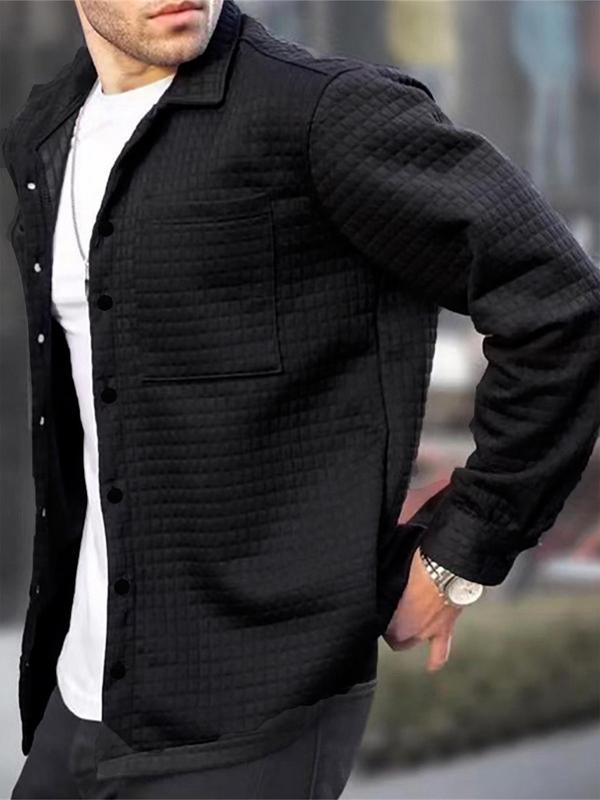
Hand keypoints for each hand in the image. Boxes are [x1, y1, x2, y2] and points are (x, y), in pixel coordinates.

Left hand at [383, 546, 462, 671]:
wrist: (453, 564)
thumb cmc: (420, 561)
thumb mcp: (394, 567)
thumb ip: (385, 578)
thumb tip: (372, 569)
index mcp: (394, 614)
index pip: (381, 625)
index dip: (378, 616)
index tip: (377, 606)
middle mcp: (409, 628)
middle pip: (393, 634)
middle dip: (389, 626)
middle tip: (389, 612)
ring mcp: (427, 631)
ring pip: (410, 641)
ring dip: (406, 637)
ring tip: (402, 633)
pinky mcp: (445, 627)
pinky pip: (440, 651)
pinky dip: (435, 659)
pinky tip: (431, 668)